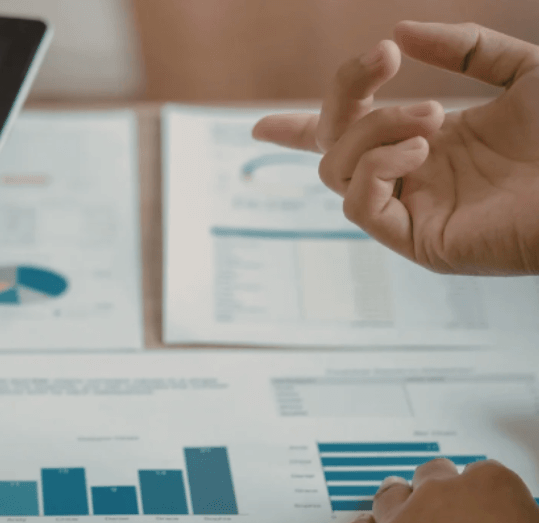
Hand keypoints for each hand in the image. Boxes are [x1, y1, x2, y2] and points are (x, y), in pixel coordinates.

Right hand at [253, 22, 538, 274]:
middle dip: (343, 95)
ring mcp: (413, 211)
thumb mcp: (523, 70)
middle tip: (381, 58)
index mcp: (432, 144)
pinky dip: (377, 167)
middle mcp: (413, 179)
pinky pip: (360, 205)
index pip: (350, 139)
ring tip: (434, 114)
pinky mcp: (419, 241)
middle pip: (330, 143)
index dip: (300, 129)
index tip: (259, 127)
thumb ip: (464, 47)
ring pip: (337, 169)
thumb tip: (399, 31)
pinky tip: (422, 149)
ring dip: (373, 128)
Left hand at [340, 458, 538, 522]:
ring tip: (403, 514)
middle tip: (443, 506)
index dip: (485, 493)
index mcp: (490, 488)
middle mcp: (438, 496)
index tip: (486, 506)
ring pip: (390, 496)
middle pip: (432, 475)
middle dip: (437, 487)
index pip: (485, 473)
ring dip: (397, 503)